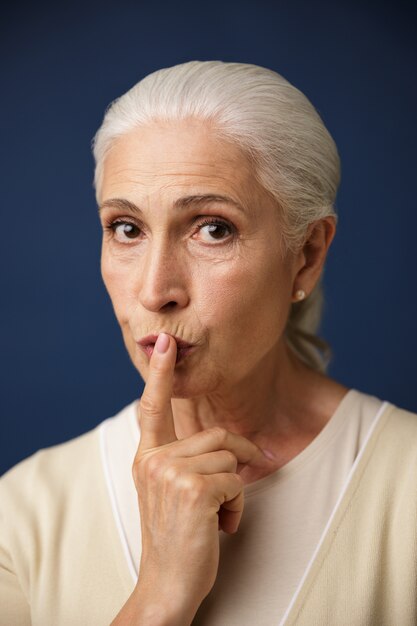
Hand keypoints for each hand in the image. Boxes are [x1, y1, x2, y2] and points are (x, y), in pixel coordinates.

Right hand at [124, 332, 265, 624]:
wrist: (167, 584)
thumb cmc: (177, 537)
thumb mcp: (170, 492)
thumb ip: (183, 460)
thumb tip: (223, 444)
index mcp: (147, 456)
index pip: (153, 407)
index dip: (161, 374)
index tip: (165, 343)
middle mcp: (155, 459)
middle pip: (218, 436)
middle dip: (239, 461)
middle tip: (234, 491)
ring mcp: (171, 473)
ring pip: (230, 459)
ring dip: (236, 491)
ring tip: (218, 516)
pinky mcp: (193, 489)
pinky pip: (236, 481)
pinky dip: (238, 507)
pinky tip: (221, 527)